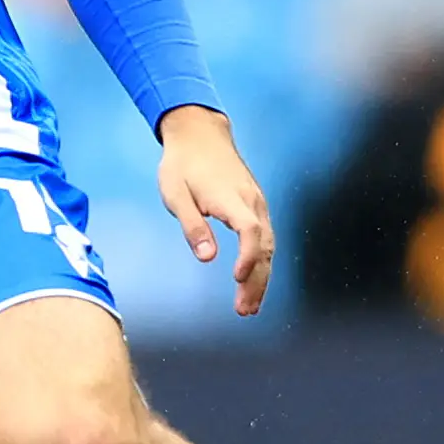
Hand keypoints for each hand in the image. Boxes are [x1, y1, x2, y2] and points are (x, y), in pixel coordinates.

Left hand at [156, 106, 273, 317]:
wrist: (199, 132)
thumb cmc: (182, 164)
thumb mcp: (175, 194)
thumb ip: (192, 226)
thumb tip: (207, 258)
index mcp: (232, 199)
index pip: (250, 232)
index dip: (248, 257)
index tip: (236, 279)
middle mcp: (252, 202)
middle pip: (264, 246)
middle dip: (257, 281)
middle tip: (245, 311)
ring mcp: (257, 203)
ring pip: (268, 246)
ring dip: (261, 277)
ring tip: (249, 306)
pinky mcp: (256, 205)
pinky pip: (265, 238)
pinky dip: (261, 262)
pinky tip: (252, 281)